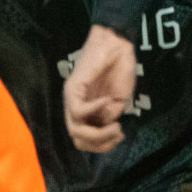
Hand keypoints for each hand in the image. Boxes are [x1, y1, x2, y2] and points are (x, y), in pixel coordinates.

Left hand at [64, 25, 134, 153]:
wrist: (118, 45)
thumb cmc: (119, 70)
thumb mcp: (119, 101)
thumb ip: (109, 116)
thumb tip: (104, 127)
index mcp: (87, 112)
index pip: (84, 140)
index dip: (102, 145)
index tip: (119, 137)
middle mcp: (75, 107)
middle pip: (78, 139)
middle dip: (100, 143)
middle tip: (117, 132)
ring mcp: (72, 98)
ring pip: (75, 130)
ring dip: (97, 133)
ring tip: (115, 125)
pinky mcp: (72, 88)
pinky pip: (79, 110)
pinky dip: (95, 110)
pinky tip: (107, 101)